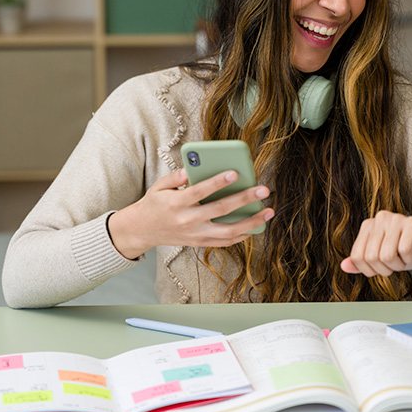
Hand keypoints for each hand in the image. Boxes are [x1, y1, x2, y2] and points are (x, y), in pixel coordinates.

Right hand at [108, 168, 273, 259]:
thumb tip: (190, 169)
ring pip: (228, 231)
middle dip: (244, 199)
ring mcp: (195, 234)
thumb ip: (175, 177)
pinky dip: (241, 235)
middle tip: (263, 190)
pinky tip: (255, 226)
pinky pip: (225, 242)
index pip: (200, 192)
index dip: (217, 182)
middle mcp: (188, 221)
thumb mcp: (159, 186)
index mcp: (176, 203)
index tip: (235, 173)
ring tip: (268, 211)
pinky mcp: (199, 243)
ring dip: (251, 222)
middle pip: (220, 210)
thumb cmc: (154, 204)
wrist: (142, 230)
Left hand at [340, 211, 411, 275]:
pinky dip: (409, 259)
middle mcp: (380, 218)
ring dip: (398, 265)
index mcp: (368, 225)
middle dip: (386, 269)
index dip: (370, 270)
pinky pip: (404, 250)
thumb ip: (362, 262)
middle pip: (371, 257)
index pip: (357, 256)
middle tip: (397, 263)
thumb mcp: (381, 259)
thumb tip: (344, 266)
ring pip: (387, 256)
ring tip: (404, 257)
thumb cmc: (407, 251)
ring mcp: (396, 218)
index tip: (382, 268)